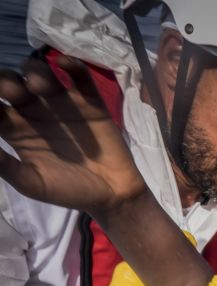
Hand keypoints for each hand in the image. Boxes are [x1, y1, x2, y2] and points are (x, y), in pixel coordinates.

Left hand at [0, 56, 146, 216]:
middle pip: (10, 83)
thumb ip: (5, 166)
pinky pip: (79, 75)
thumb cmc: (68, 190)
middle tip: (11, 93)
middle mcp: (33, 111)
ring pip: (39, 74)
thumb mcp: (32, 183)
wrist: (111, 195)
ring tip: (39, 86)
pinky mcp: (88, 101)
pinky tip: (64, 64)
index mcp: (15, 128)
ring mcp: (61, 103)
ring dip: (35, 72)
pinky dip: (72, 65)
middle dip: (5, 81)